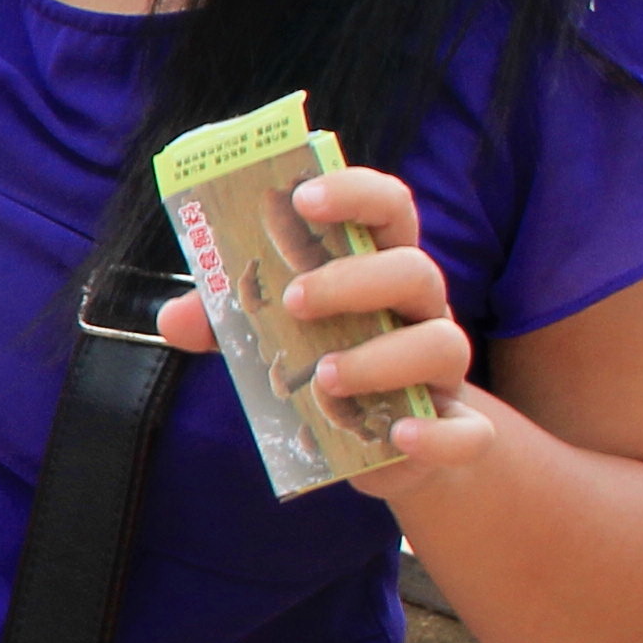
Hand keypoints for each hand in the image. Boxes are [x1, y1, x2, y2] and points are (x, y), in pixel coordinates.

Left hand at [154, 163, 489, 497]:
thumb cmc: (325, 367)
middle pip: (416, 270)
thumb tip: (172, 318)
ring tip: (325, 377)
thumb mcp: (271, 338)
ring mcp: (442, 371)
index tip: (304, 197)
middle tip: (294, 302)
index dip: (354, 193)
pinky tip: (398, 436)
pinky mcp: (454, 428)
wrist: (383, 448)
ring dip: (382, 358)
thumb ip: (226, 323)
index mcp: (380, 270)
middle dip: (353, 281)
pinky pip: (470, 430)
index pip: (389, 208)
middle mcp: (420, 311)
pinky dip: (439, 434)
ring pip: (444, 344)